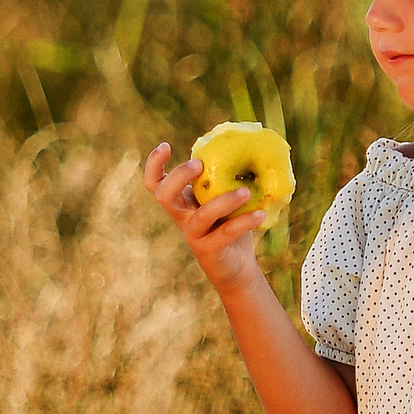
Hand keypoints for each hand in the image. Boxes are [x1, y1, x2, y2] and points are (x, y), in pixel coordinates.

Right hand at [144, 142, 267, 294]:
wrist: (237, 268)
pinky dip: (243, 221)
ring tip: (245, 192)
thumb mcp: (225, 200)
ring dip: (223, 201)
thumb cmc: (231, 227)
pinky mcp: (209, 251)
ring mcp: (193, 235)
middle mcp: (182, 217)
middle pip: (164, 196)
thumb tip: (246, 147)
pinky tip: (259, 214)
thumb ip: (225, 180)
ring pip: (201, 216)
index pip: (155, 183)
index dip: (153, 164)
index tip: (166, 145)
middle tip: (199, 164)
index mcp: (182, 202)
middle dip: (178, 177)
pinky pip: (225, 233)